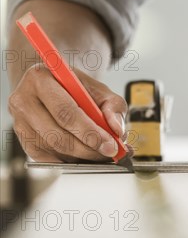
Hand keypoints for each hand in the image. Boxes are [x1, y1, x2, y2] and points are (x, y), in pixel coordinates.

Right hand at [8, 63, 127, 162]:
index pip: (65, 111)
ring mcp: (19, 121)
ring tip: (101, 153)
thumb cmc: (75, 87)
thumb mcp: (97, 88)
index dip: (89, 131)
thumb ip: (113, 105)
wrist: (52, 85)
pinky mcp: (22, 139)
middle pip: (57, 134)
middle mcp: (24, 99)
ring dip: (81, 157)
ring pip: (52, 149)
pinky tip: (84, 155)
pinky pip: (47, 158)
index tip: (111, 144)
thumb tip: (117, 129)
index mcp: (40, 78)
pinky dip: (69, 160)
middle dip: (88, 148)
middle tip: (109, 153)